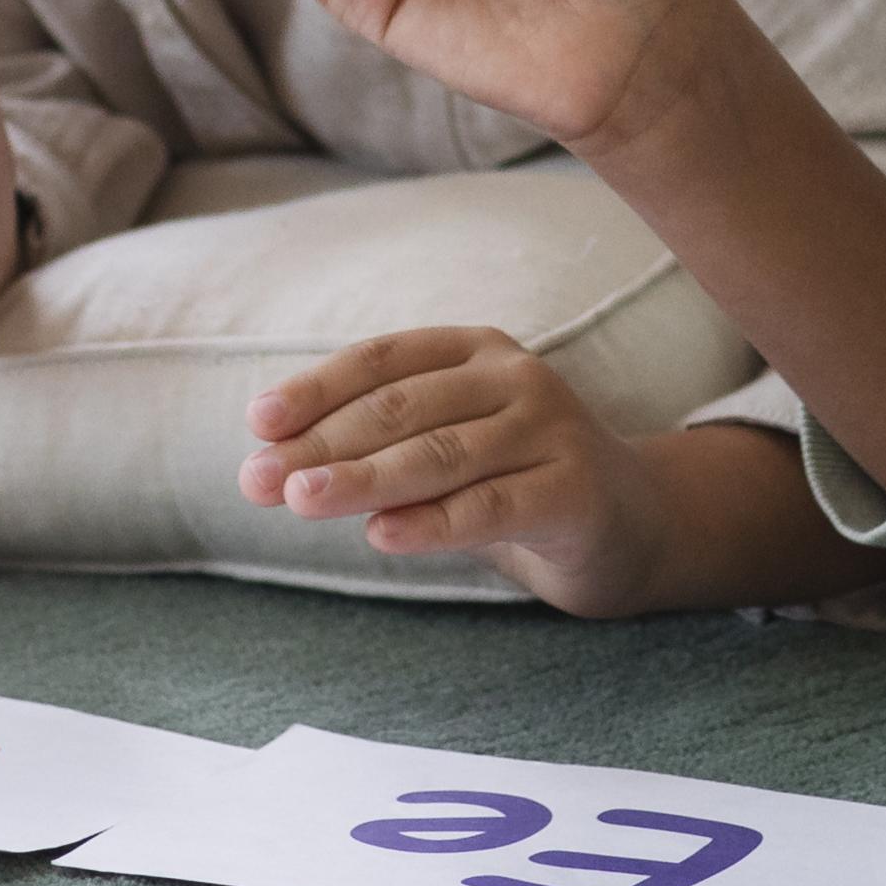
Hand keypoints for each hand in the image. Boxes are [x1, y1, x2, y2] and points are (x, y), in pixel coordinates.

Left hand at [241, 326, 678, 612]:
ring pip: (440, 455)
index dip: (317, 388)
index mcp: (476, 351)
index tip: (258, 424)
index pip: (384, 360)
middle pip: (403, 408)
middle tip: (257, 480)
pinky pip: (489, 507)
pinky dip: (431, 522)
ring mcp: (550, 430)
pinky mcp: (573, 490)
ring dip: (361, 478)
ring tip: (300, 500)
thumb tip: (273, 465)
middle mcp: (516, 378)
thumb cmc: (512, 480)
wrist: (628, 523)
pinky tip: (381, 535)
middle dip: (321, 444)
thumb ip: (378, 448)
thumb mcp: (447, 448)